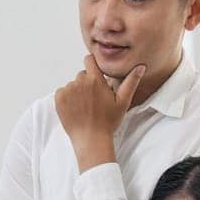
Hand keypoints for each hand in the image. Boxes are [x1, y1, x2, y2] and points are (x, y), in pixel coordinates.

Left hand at [55, 54, 146, 170]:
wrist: (91, 139)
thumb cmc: (108, 122)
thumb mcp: (122, 102)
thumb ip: (131, 82)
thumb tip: (140, 67)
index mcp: (95, 80)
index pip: (89, 60)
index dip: (92, 66)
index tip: (96, 75)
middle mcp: (80, 82)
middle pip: (82, 75)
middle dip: (87, 83)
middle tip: (94, 99)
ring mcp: (68, 90)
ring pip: (72, 84)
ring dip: (77, 91)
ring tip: (85, 106)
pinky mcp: (58, 99)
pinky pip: (62, 92)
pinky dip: (67, 99)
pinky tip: (76, 109)